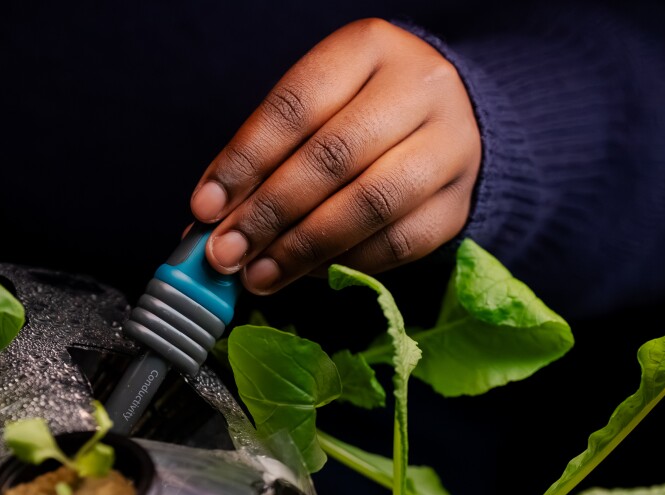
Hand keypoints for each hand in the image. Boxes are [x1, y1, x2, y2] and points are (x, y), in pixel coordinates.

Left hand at [190, 18, 480, 293]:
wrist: (448, 120)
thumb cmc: (360, 113)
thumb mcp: (316, 108)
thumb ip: (265, 157)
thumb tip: (210, 218)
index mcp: (369, 48)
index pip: (296, 106)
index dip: (245, 161)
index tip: (206, 207)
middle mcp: (418, 88)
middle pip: (332, 157)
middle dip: (269, 213)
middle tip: (225, 253)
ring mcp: (450, 146)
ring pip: (370, 204)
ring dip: (303, 248)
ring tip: (259, 274)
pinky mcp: (458, 202)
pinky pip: (398, 243)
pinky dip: (344, 263)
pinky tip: (304, 273)